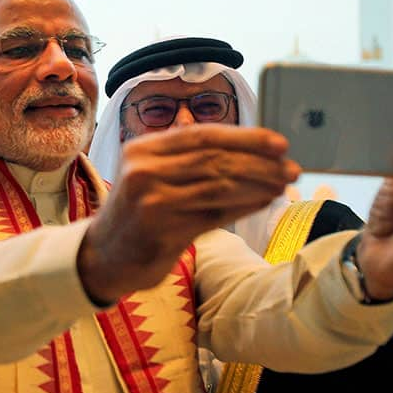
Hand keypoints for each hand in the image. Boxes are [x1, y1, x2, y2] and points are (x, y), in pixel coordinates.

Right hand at [78, 124, 300, 303]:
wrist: (102, 257)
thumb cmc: (136, 213)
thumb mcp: (150, 174)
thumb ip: (186, 158)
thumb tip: (249, 147)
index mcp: (142, 148)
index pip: (202, 134)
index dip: (245, 137)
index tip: (279, 143)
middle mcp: (143, 170)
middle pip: (214, 158)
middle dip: (259, 162)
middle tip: (290, 168)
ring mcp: (151, 201)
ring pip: (218, 185)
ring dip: (258, 184)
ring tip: (282, 185)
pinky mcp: (162, 231)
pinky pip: (214, 214)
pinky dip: (244, 206)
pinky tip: (264, 202)